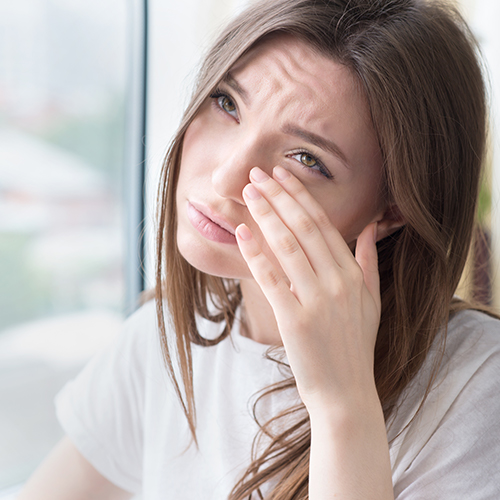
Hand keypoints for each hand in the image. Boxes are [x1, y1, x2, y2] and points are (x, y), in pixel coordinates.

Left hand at [236, 166, 380, 413]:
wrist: (345, 392)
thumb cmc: (355, 346)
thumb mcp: (371, 301)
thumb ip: (369, 261)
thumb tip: (371, 225)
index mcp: (352, 275)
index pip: (324, 225)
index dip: (301, 197)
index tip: (283, 175)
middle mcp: (337, 283)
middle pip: (304, 228)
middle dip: (279, 196)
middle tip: (258, 173)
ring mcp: (316, 301)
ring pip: (287, 246)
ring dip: (266, 215)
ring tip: (247, 192)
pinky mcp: (294, 320)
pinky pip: (271, 279)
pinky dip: (256, 253)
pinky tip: (241, 232)